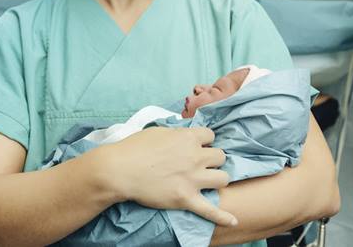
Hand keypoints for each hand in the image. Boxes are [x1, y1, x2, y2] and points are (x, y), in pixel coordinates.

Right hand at [99, 126, 236, 226]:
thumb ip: (176, 133)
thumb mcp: (158, 131)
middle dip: (212, 159)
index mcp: (188, 138)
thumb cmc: (134, 148)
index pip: (211, 135)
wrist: (119, 170)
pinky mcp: (186, 199)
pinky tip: (233, 221)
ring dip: (217, 179)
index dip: (205, 141)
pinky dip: (222, 217)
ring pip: (223, 178)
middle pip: (220, 156)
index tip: (198, 146)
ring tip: (209, 181)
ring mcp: (192, 179)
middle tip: (201, 163)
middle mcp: (195, 157)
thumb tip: (184, 135)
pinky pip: (210, 210)